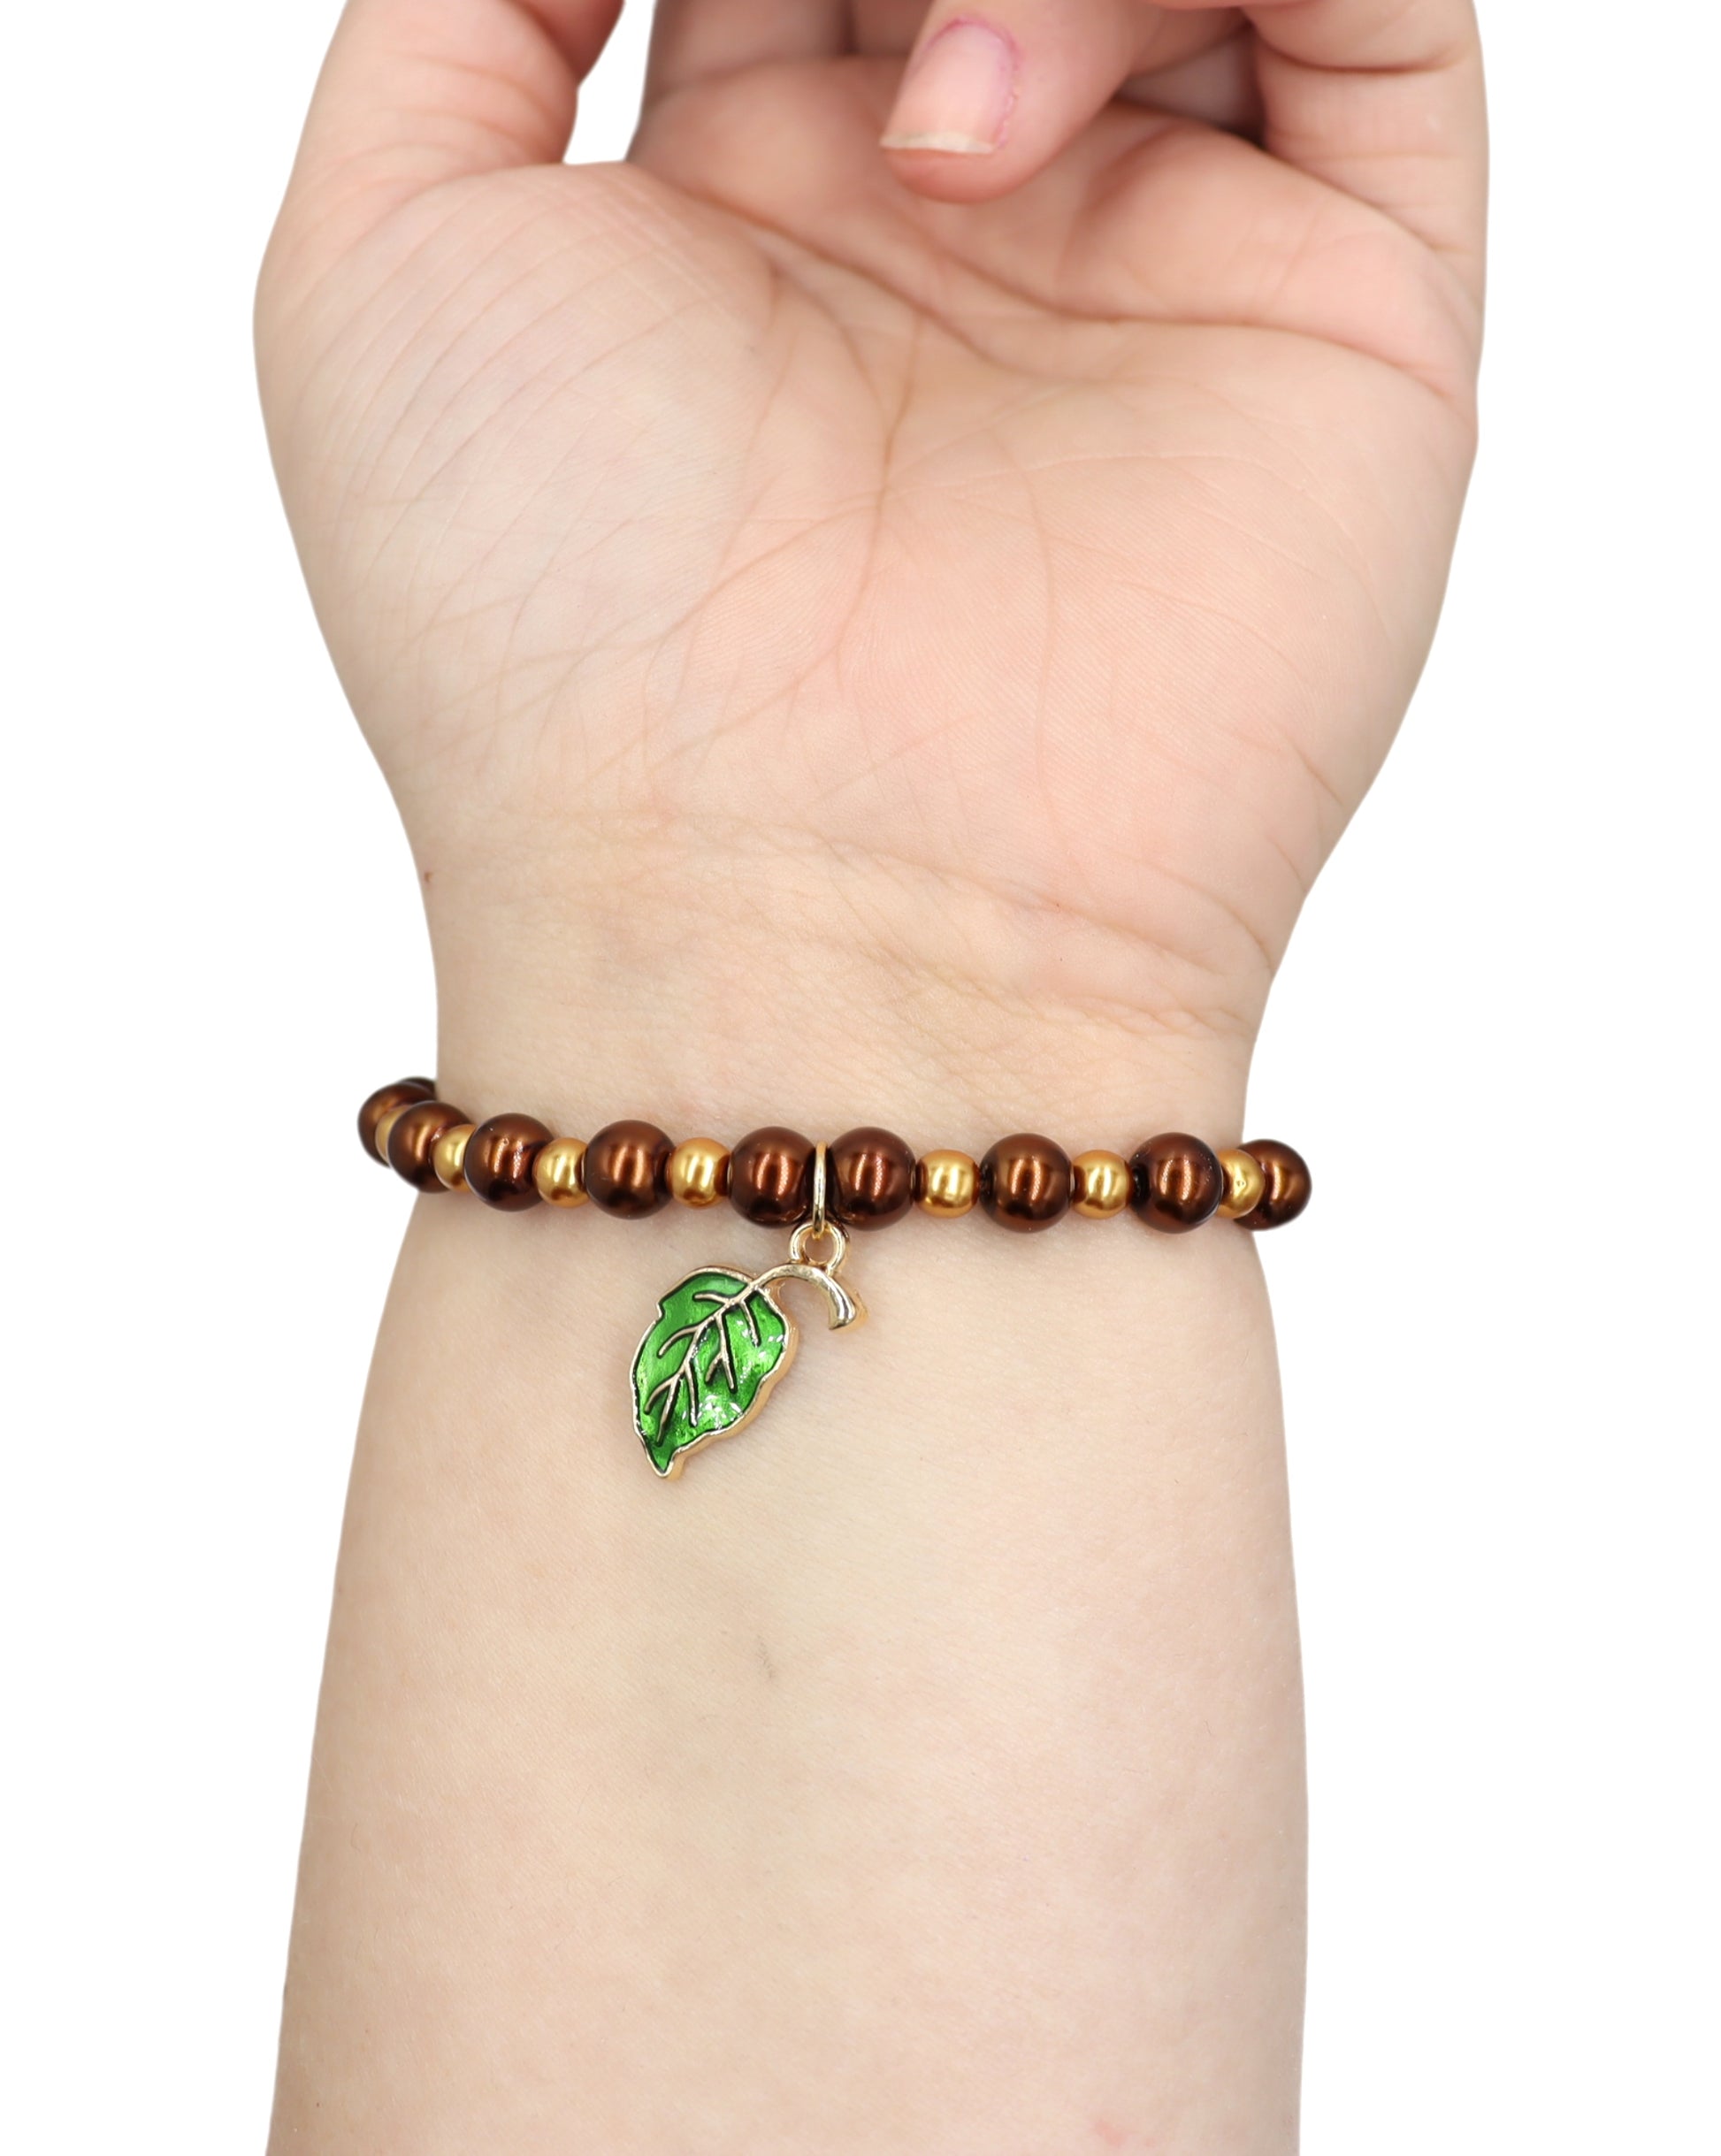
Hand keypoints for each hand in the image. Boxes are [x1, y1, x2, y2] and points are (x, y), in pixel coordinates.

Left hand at [259, 0, 1483, 1116]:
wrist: (790, 929)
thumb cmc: (547, 644)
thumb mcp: (381, 258)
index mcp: (736, 194)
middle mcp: (958, 218)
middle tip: (840, 29)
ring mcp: (1158, 257)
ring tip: (935, 131)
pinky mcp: (1349, 311)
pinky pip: (1383, 5)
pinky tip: (1059, 66)